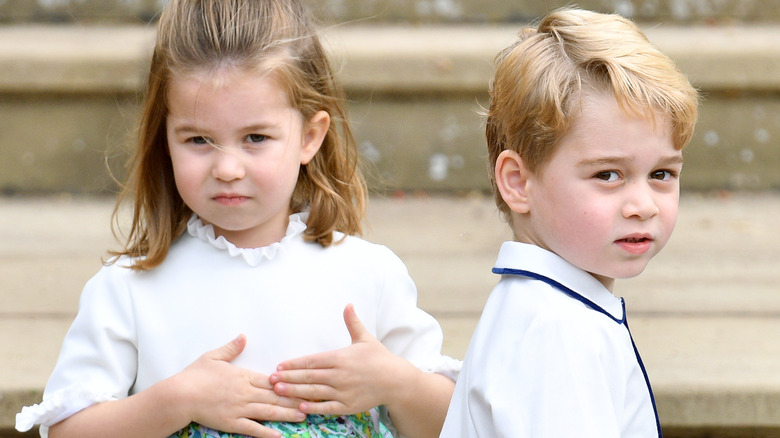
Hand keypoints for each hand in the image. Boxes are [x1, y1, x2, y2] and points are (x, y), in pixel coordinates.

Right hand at [174, 335, 306, 436]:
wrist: (179, 395)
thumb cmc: (194, 376)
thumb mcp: (213, 357)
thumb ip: (231, 348)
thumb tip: (243, 336)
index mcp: (243, 376)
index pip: (271, 381)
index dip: (289, 383)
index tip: (303, 383)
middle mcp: (245, 393)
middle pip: (275, 396)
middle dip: (295, 399)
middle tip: (312, 400)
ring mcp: (240, 409)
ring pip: (268, 412)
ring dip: (287, 414)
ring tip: (303, 415)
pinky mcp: (232, 423)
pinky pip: (253, 429)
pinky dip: (267, 433)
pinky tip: (280, 435)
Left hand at [270, 304, 415, 415]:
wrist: (396, 380)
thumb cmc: (379, 358)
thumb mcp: (365, 338)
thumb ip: (352, 322)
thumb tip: (348, 304)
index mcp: (341, 357)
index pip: (312, 361)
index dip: (294, 364)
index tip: (280, 365)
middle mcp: (340, 375)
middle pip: (308, 376)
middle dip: (288, 378)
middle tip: (270, 379)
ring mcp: (343, 391)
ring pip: (314, 392)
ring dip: (294, 392)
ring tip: (278, 391)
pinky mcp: (348, 405)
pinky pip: (326, 407)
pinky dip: (312, 408)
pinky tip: (299, 407)